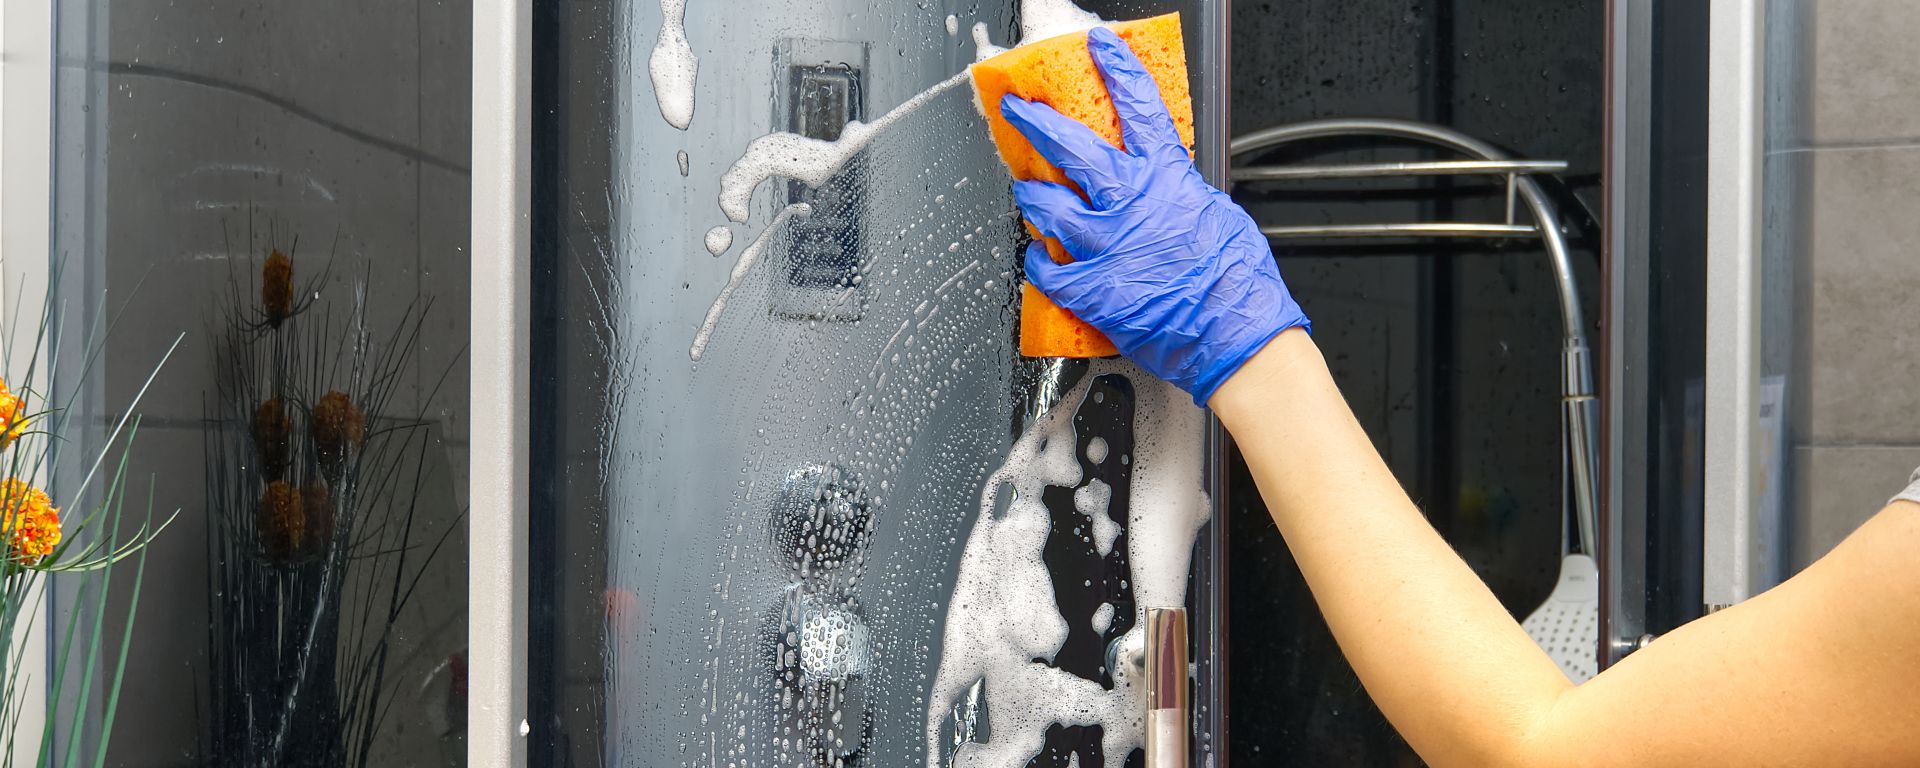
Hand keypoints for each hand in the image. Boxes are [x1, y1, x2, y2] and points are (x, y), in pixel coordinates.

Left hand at [1002, 26, 1309, 405]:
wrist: (1234, 336)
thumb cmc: (1236, 283)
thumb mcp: (1218, 215)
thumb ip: (1181, 194)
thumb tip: (1168, 187)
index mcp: (1166, 179)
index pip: (1138, 108)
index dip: (1117, 71)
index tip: (1098, 48)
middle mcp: (1129, 204)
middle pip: (1070, 147)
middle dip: (1036, 122)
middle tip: (1017, 109)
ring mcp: (1105, 245)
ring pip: (1047, 205)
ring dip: (1031, 196)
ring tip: (1026, 192)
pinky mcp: (1090, 288)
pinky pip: (1046, 268)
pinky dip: (1039, 261)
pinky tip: (1041, 258)